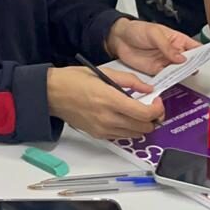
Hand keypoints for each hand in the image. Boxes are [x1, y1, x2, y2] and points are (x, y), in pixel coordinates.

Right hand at [47, 66, 164, 139]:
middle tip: (150, 106)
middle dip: (152, 118)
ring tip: (137, 111)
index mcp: (109, 99)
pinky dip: (129, 129)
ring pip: (135, 135)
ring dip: (141, 125)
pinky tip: (123, 117)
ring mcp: (103, 129)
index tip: (157, 101)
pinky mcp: (98, 135)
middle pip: (144, 128)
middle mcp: (108, 118)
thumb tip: (148, 88)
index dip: (156, 109)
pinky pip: (122, 137)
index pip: (143, 113)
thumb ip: (129, 80)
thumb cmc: (73, 80)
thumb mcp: (103, 72)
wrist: (52, 94)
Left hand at [106, 18, 196, 75]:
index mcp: (175, 39)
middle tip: (190, 70)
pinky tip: (169, 81)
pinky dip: (168, 81)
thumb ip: (167, 46)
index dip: (199, 53)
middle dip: (190, 66)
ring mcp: (164, 62)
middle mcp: (172, 52)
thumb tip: (181, 57)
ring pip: (178, 71)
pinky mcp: (155, 71)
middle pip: (187, 62)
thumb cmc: (136, 30)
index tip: (200, 59)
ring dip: (180, 75)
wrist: (118, 38)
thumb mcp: (153, 33)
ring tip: (180, 76)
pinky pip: (165, 78)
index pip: (193, 47)